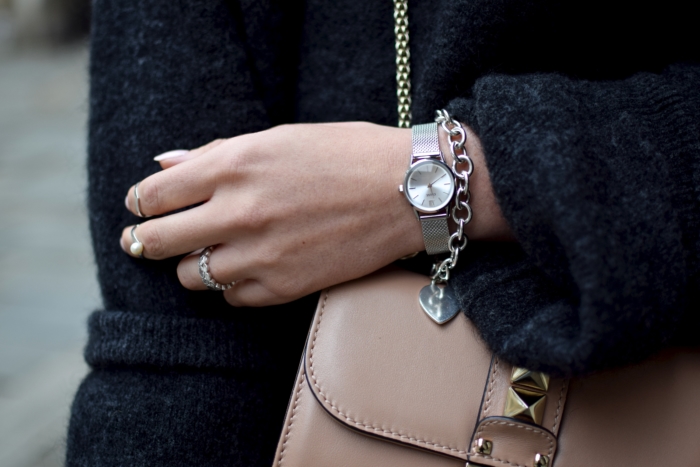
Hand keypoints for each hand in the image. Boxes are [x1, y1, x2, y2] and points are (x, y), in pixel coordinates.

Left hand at [120, 122, 509, 306]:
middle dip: (144, 241)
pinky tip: (248, 268)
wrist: (408, 192)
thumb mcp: (279, 139)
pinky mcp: (284, 288)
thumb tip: (166, 165)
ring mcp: (260, 255)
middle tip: (145, 241)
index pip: (153, 195)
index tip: (142, 208)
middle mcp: (239, 212)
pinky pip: (232, 298)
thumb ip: (216, 154)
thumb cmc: (347, 154)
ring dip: (192, 265)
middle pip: (156, 242)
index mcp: (234, 165)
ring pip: (191, 277)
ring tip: (207, 254)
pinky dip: (232, 285)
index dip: (140, 203)